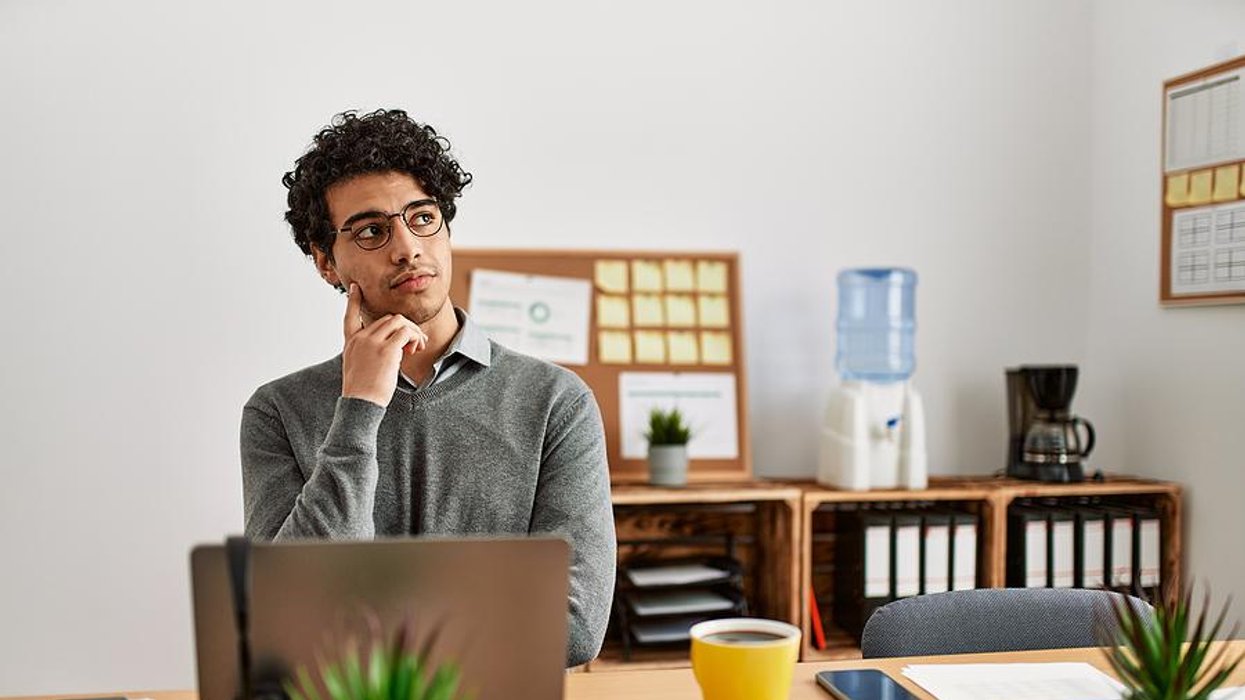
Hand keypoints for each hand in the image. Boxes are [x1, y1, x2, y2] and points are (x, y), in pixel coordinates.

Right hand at [340, 283, 427, 405]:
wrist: (361, 404)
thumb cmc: (362, 392)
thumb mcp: (357, 368)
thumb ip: (367, 354)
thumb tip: (391, 350)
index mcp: (351, 344)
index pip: (349, 316)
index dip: (352, 301)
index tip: (355, 288)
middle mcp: (360, 339)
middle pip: (387, 319)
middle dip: (405, 328)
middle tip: (413, 345)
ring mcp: (373, 343)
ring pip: (399, 321)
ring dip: (413, 331)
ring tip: (417, 348)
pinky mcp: (387, 350)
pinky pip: (406, 333)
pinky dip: (415, 338)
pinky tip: (415, 350)